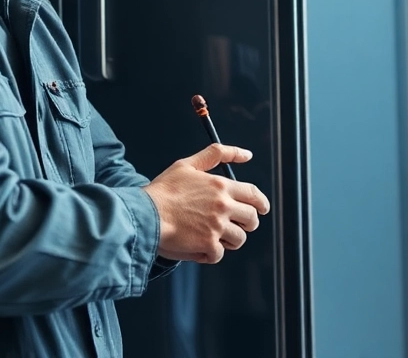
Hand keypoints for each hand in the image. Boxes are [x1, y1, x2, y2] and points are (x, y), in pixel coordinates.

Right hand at [141, 144, 270, 263]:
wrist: (145, 214)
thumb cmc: (163, 190)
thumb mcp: (188, 164)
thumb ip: (216, 155)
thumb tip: (246, 154)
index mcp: (221, 186)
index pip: (253, 195)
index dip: (261, 203)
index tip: (262, 209)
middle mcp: (223, 206)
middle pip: (252, 219)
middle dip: (247, 223)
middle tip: (236, 225)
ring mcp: (217, 227)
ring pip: (239, 239)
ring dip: (228, 240)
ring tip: (211, 236)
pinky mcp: (208, 245)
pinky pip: (219, 254)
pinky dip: (209, 253)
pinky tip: (197, 246)